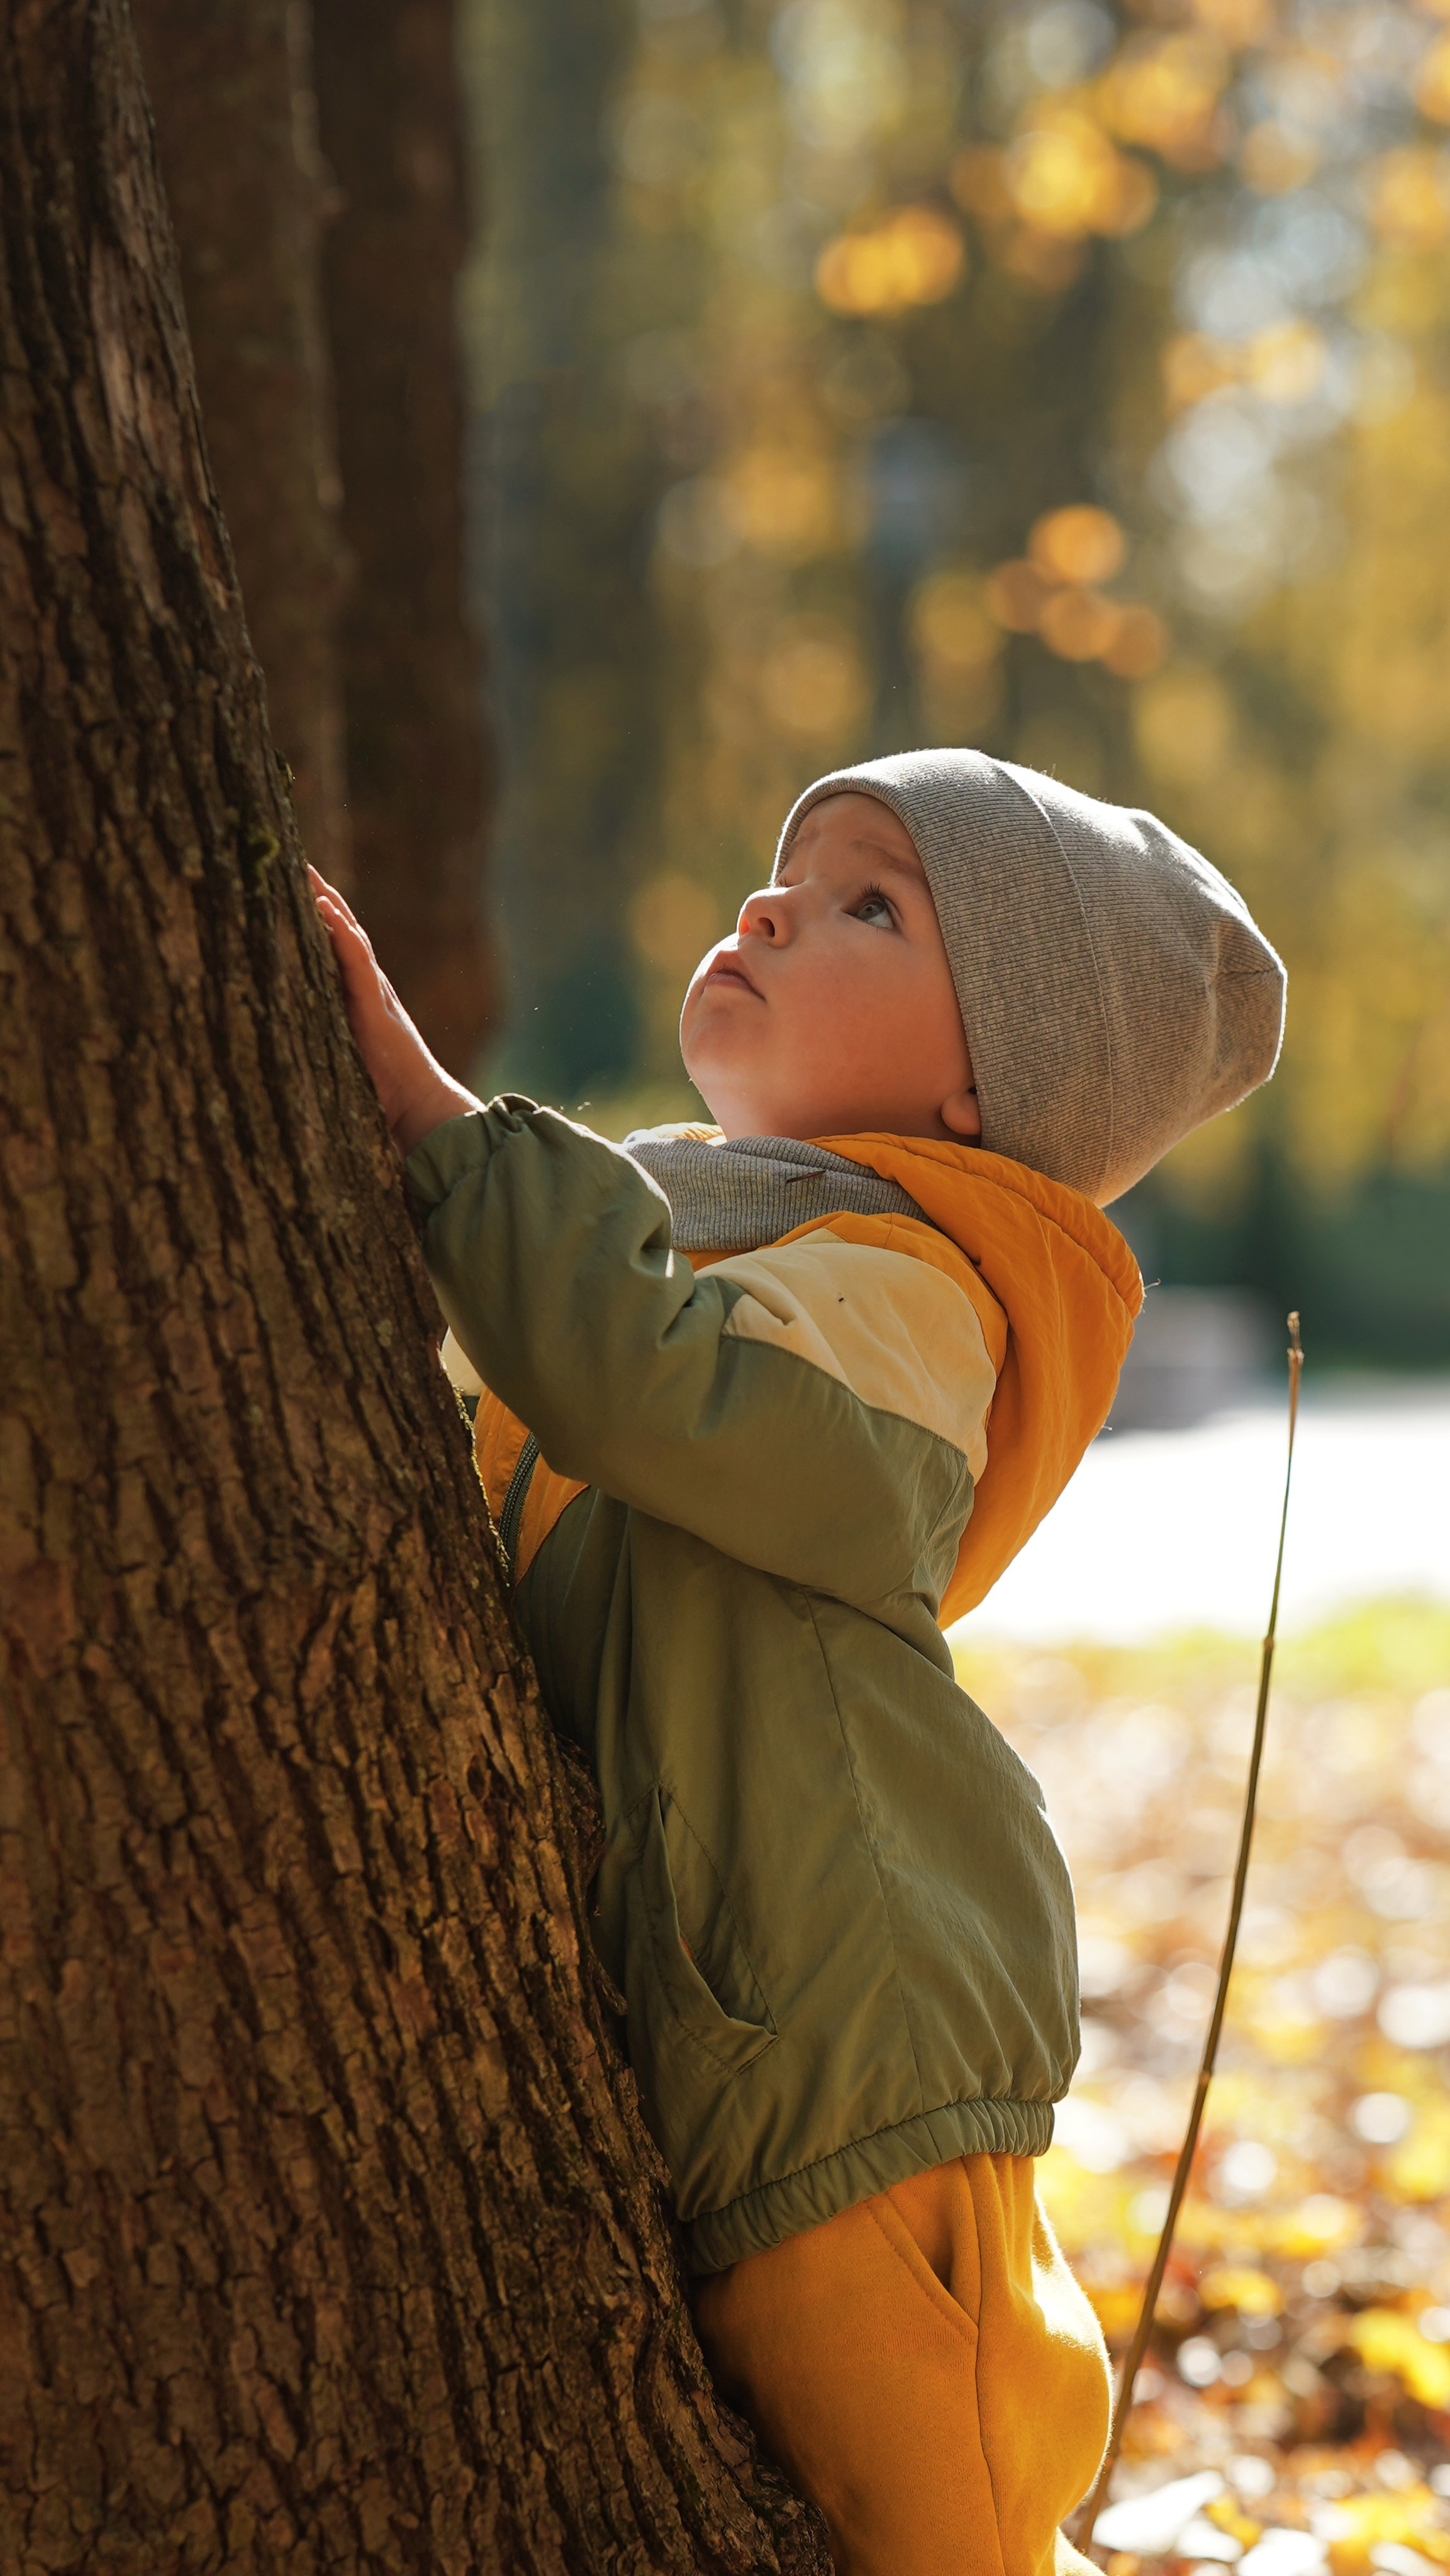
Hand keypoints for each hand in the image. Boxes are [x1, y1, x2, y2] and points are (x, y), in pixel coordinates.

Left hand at [310, 868, 482, 1155]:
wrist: (420, 1107)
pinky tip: (326, 909)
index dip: (320, 919)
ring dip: (330, 905)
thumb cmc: (386, 1092)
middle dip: (323, 899)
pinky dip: (342, 934)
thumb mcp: (351, 1058)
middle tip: (297, 864)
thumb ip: (332, 1040)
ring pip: (351, 938)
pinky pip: (356, 963)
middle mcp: (371, 989)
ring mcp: (376, 995)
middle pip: (345, 933)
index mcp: (363, 1000)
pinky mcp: (375, 1008)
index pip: (339, 949)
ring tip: (308, 876)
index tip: (297, 890)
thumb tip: (293, 1043)